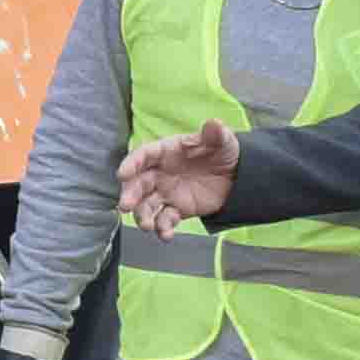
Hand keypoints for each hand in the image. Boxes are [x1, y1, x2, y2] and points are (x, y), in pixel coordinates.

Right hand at [118, 121, 238, 225]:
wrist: (237, 177)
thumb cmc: (223, 153)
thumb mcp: (222, 141)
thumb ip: (215, 134)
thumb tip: (214, 124)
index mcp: (166, 152)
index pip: (144, 156)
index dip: (131, 164)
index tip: (122, 174)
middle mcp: (160, 173)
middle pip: (139, 184)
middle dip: (130, 195)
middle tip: (125, 206)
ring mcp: (167, 193)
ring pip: (147, 205)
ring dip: (143, 216)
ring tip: (147, 226)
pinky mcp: (177, 210)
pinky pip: (165, 220)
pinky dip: (163, 229)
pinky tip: (166, 235)